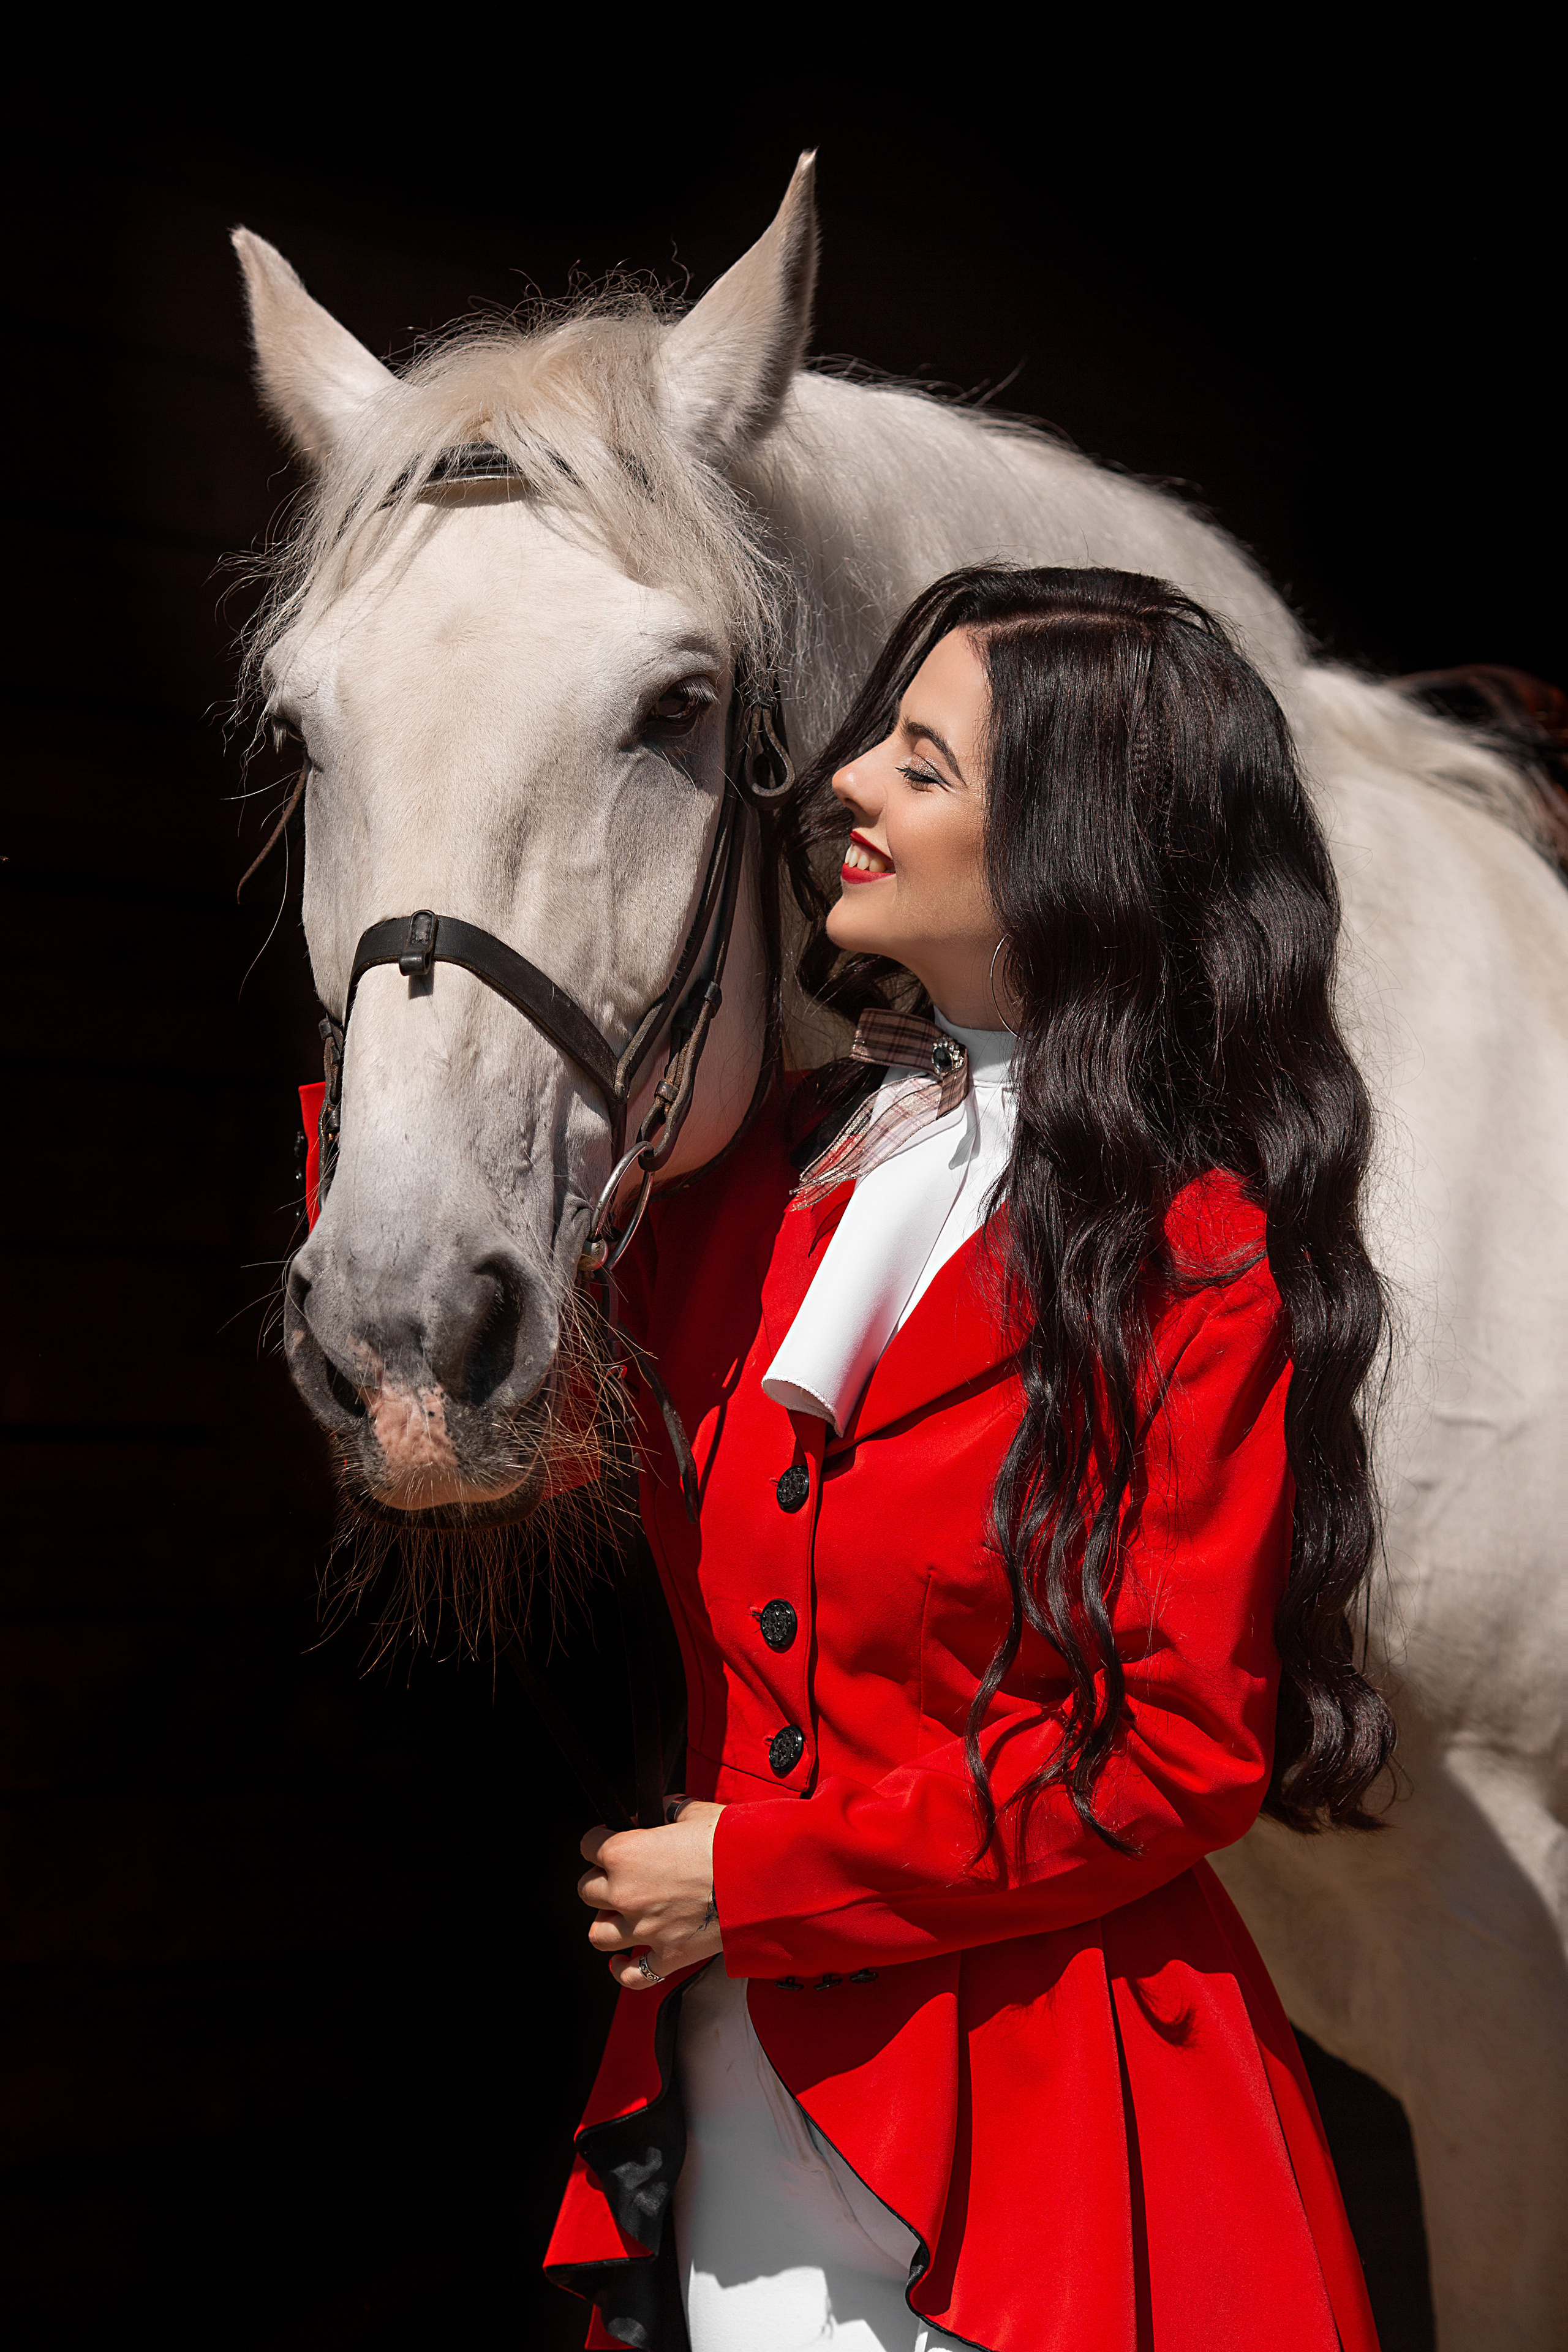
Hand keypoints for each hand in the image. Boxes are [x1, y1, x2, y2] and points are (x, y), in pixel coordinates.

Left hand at [577, 1799, 725, 1989]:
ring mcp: (644, 1929)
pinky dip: (623, 1970)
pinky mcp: (668, 1955)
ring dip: (608, 1922)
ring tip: (621, 1914)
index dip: (600, 1841)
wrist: (761, 1879)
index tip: (610, 1841)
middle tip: (622, 1876)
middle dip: (603, 1881)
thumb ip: (669, 1812)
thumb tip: (663, 1812)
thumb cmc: (730, 1844)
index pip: (587, 1845)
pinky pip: (633, 1974)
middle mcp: (625, 1893)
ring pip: (599, 1934)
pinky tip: (622, 1960)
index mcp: (624, 1853)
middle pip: (587, 1890)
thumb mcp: (695, 1813)